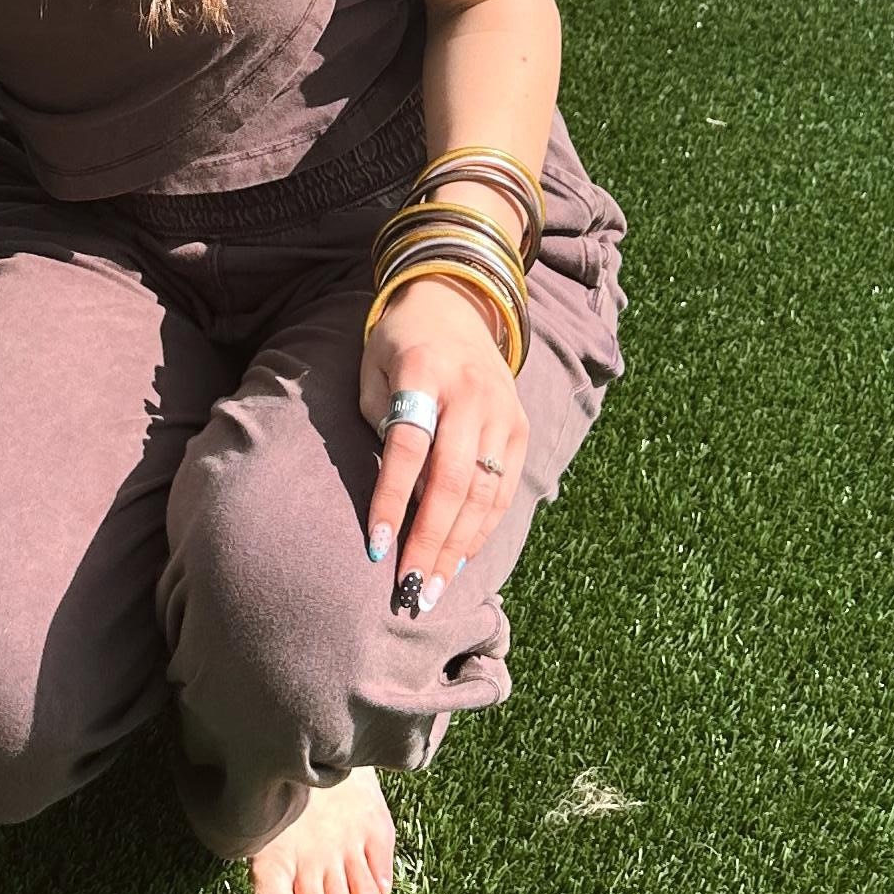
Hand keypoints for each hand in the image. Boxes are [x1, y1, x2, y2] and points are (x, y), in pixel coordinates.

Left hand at [358, 276, 529, 615]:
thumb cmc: (398, 344)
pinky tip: (459, 560)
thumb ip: (379, 422)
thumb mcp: (373, 367)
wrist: (456, 304)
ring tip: (432, 588)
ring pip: (483, 493)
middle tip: (409, 589)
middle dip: (430, 540)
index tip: (375, 548)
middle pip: (452, 480)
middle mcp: (471, 393)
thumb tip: (392, 497)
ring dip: (457, 547)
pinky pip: (502, 490)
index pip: (408, 446)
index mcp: (424, 370)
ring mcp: (502, 412)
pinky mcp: (520, 428)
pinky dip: (480, 529)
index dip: (390, 500)